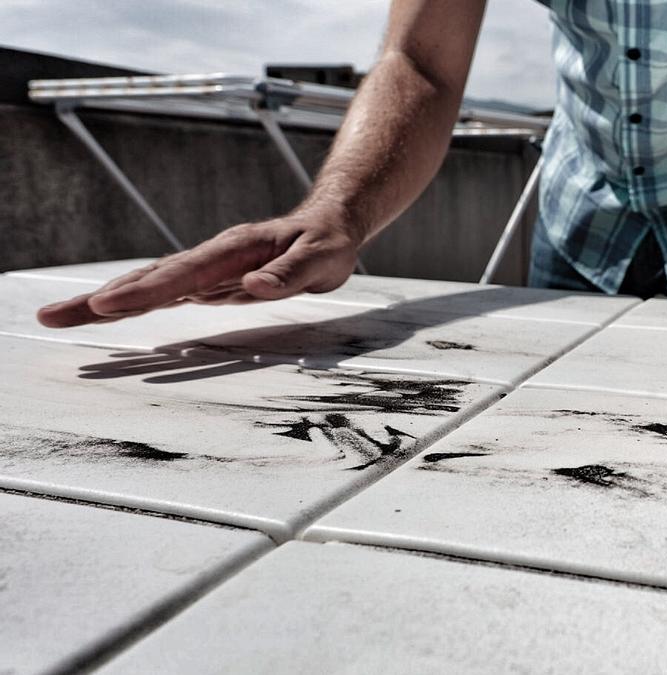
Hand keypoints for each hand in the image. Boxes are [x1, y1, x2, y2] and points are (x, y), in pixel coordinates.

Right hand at [36, 210, 360, 327]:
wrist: (330, 224)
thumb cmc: (328, 243)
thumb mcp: (323, 260)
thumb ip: (289, 275)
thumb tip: (254, 288)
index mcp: (235, 250)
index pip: (183, 274)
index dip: (145, 291)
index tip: (106, 306)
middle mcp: (212, 256)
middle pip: (148, 278)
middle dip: (99, 299)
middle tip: (51, 317)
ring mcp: (207, 268)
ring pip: (148, 285)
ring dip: (103, 301)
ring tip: (60, 316)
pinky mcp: (209, 280)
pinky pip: (164, 292)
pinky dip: (132, 302)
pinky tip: (105, 314)